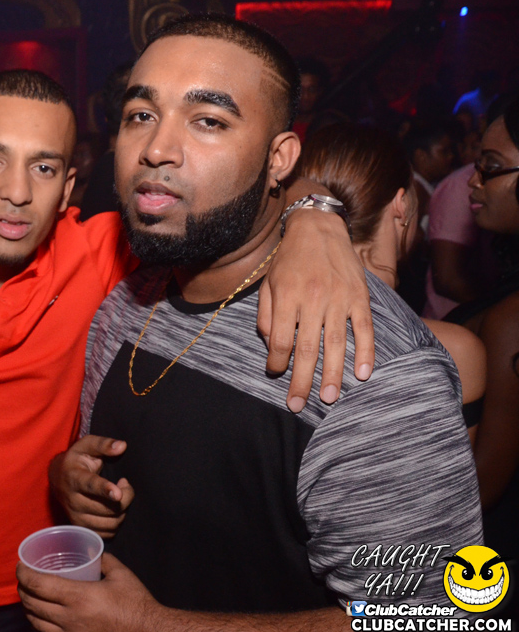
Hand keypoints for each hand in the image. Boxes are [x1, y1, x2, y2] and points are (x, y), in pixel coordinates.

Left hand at [18, 553, 158, 631]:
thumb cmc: (136, 605)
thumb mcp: (121, 574)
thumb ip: (103, 560)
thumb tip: (93, 552)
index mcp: (79, 597)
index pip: (38, 585)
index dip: (24, 574)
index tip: (20, 566)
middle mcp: (69, 619)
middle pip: (31, 603)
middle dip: (22, 589)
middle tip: (23, 579)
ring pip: (35, 623)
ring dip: (27, 608)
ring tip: (29, 597)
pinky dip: (37, 627)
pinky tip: (40, 619)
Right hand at [49, 436, 133, 537]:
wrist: (58, 478)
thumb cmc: (76, 460)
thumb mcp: (86, 446)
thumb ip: (103, 444)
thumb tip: (122, 446)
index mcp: (74, 478)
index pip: (90, 485)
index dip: (105, 489)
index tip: (118, 493)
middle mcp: (72, 500)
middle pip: (107, 508)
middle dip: (125, 497)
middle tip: (125, 484)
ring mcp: (76, 517)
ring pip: (110, 523)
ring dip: (122, 510)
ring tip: (120, 496)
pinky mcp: (81, 528)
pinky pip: (107, 533)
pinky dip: (116, 522)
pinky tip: (113, 509)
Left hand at [259, 181, 373, 412]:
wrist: (318, 227)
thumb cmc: (288, 259)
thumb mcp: (267, 282)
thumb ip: (265, 314)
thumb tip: (269, 344)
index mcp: (287, 296)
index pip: (279, 339)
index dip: (276, 361)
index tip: (275, 373)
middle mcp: (313, 299)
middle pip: (307, 349)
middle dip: (301, 380)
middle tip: (297, 405)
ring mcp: (339, 298)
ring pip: (335, 344)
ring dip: (332, 374)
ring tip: (328, 398)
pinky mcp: (360, 296)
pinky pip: (364, 329)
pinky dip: (365, 352)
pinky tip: (362, 374)